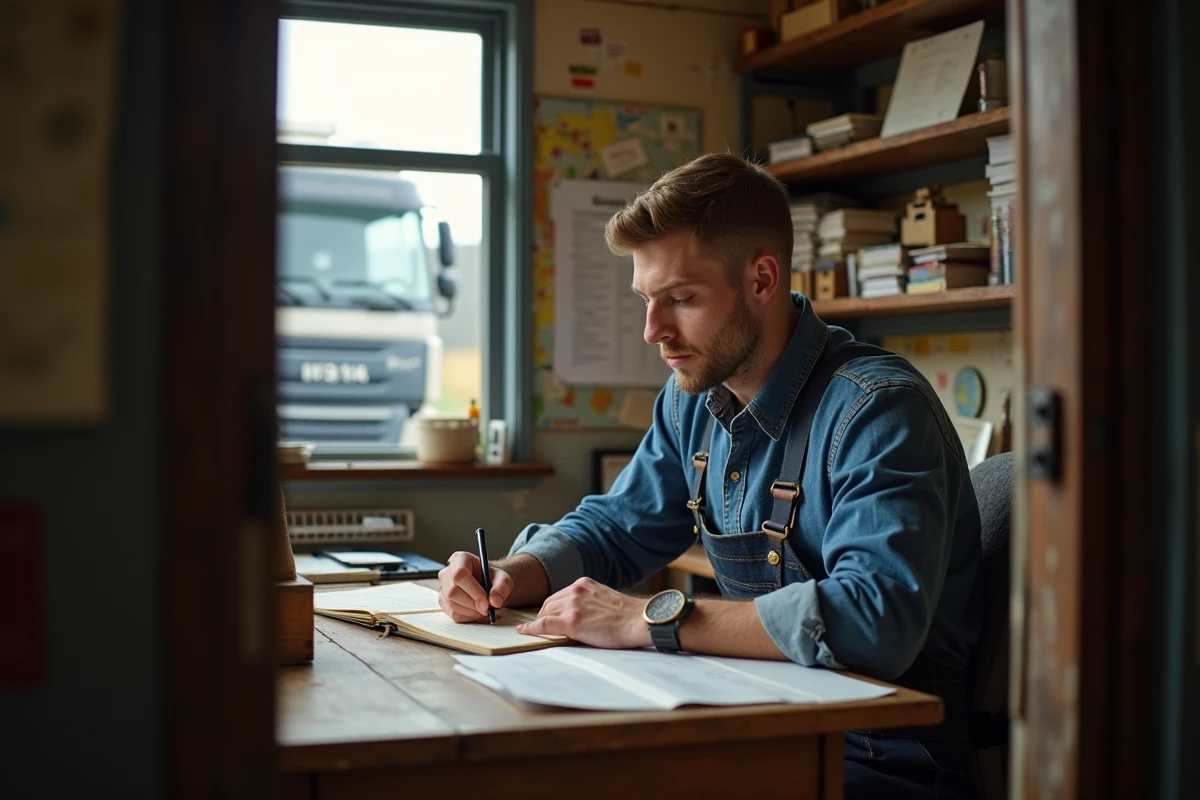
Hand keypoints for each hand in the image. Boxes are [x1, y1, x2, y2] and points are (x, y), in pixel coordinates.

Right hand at [437, 551, 513, 622]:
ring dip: (472, 611)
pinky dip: (468, 617)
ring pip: (452, 605)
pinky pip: (453, 614)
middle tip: (487, 608)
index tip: (486, 602)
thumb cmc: (493, 579)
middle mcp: (447, 573)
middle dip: (472, 603)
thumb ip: (502, 587)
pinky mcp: (444, 603)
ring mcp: (443, 589)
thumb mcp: (503, 579)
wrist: (488, 586)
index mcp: (460, 559)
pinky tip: (477, 611)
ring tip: (485, 608)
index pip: (459, 574)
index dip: (473, 590)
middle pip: (452, 592)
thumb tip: (495, 601)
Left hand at [516, 577, 650, 648]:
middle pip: (549, 603)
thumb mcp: (605, 599)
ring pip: (545, 613)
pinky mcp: (570, 621)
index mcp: (584, 584)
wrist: (637, 621)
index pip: (559, 595)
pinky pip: (543, 625)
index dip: (551, 607)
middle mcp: (575, 591)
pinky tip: (524, 631)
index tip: (546, 613)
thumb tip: (581, 614)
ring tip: (533, 630)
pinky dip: (531, 628)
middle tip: (540, 625)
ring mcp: (571, 605)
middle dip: (543, 615)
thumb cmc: (627, 616)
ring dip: (540, 623)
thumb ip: (589, 602)